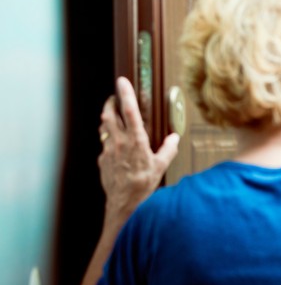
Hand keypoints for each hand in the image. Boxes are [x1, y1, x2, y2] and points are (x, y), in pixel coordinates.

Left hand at [98, 76, 179, 224]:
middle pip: (109, 114)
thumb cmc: (143, 185)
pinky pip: (104, 144)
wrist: (124, 203)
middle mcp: (119, 142)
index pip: (129, 111)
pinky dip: (109, 139)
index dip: (125, 94)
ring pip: (104, 127)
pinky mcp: (102, 160)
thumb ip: (169, 149)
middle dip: (110, 102)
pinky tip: (115, 145)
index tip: (122, 81)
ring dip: (107, 118)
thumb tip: (174, 138)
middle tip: (114, 97)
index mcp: (136, 140)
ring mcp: (108, 150)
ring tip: (112, 116)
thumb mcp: (161, 166)